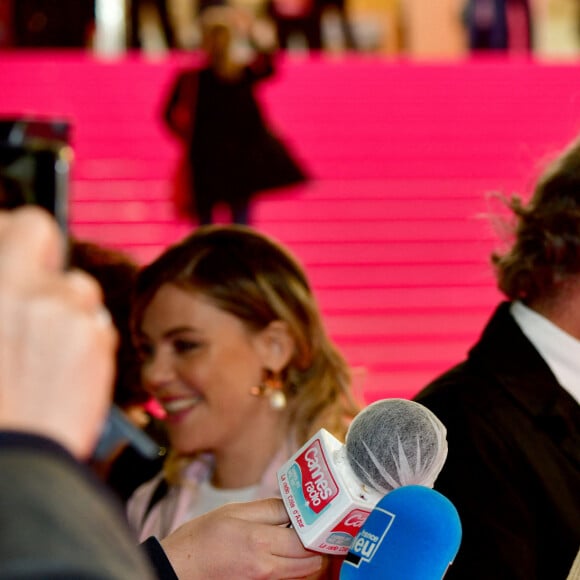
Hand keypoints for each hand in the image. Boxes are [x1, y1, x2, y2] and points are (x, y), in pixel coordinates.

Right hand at [0, 207, 116, 457]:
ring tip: (44, 350)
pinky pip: (95, 322)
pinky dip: (84, 337)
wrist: (12, 457)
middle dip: (37, 253)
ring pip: (77, 287)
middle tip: (30, 288)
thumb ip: (3, 296)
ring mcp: (64, 311)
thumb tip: (12, 280)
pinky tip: (64, 370)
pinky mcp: (94, 338)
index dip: (11, 234)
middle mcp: (27, 289)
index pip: (19, 225)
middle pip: (42, 234)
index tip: (9, 246)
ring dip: (65, 306)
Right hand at [161, 498, 324, 578]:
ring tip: (304, 536)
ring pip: (303, 573)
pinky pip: (288, 578)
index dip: (318, 527)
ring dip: (309, 556)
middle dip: (319, 544)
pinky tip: (288, 550)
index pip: (306, 540)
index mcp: (260, 542)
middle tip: (319, 525)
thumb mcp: (233, 512)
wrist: (178, 570)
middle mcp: (267, 568)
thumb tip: (293, 505)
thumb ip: (268, 508)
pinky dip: (295, 566)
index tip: (323, 515)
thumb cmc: (200, 539)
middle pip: (311, 562)